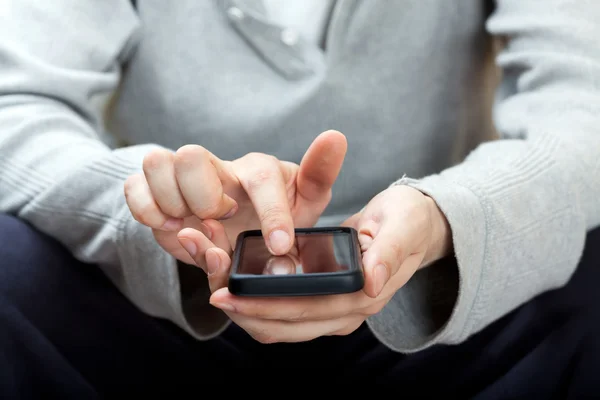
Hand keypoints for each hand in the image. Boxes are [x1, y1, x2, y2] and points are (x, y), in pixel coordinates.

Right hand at [123, 130, 346, 267]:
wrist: (241, 235)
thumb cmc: (276, 217)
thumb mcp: (306, 202)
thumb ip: (319, 173)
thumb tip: (336, 134)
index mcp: (257, 169)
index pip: (260, 176)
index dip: (271, 213)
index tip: (279, 246)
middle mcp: (217, 166)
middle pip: (191, 154)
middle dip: (205, 198)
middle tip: (222, 222)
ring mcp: (181, 177)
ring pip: (157, 162)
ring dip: (174, 204)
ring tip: (195, 226)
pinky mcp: (156, 193)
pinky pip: (134, 188)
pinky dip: (147, 210)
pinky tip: (173, 227)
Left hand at [181, 185, 451, 343]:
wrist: (412, 226)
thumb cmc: (407, 220)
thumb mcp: (402, 225)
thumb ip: (388, 252)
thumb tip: (371, 283)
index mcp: (365, 295)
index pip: (309, 309)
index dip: (267, 305)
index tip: (231, 294)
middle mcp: (348, 312)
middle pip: (289, 324)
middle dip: (247, 311)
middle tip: (212, 292)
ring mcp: (335, 312)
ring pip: (284, 326)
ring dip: (249, 312)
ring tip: (216, 289)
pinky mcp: (324, 303)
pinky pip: (286, 315)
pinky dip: (259, 305)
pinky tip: (237, 287)